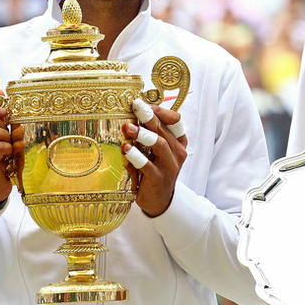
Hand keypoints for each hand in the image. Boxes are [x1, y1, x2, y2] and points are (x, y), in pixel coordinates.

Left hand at [122, 100, 187, 216]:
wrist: (158, 200)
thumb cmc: (155, 170)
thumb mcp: (155, 151)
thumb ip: (149, 134)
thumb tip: (133, 114)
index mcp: (178, 142)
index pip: (175, 121)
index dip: (161, 111)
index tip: (145, 104)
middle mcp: (177, 152)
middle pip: (165, 130)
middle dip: (150, 117)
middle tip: (136, 106)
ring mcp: (170, 166)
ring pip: (160, 144)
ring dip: (143, 134)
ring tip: (128, 127)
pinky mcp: (159, 178)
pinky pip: (147, 165)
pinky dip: (135, 156)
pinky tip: (125, 148)